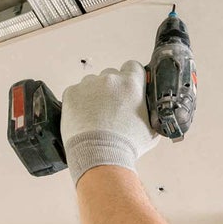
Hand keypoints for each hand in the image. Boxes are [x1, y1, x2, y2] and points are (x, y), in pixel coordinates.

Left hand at [61, 60, 159, 185]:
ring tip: (96, 116)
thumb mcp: (151, 129)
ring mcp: (88, 85)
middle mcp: (110, 79)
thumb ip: (151, 112)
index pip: (133, 67)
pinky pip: (76, 92)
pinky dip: (79, 102)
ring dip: (94, 94)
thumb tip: (151, 109)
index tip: (129, 88)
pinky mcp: (71, 93)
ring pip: (92, 83)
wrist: (99, 156)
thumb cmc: (125, 146)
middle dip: (112, 89)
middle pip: (111, 75)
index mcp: (131, 83)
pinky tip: (84, 118)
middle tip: (111, 108)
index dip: (131, 78)